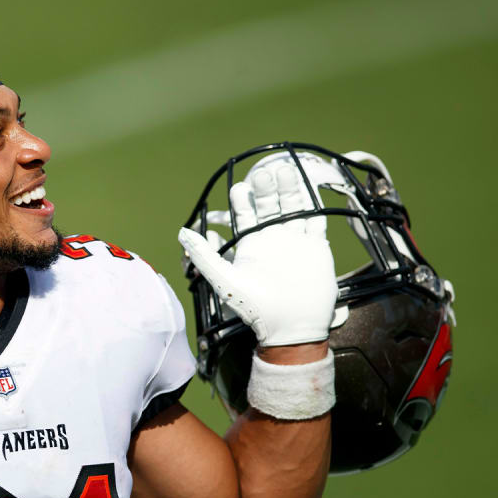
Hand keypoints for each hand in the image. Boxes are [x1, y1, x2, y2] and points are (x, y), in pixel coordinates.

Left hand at [178, 161, 336, 345]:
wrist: (290, 327)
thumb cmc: (254, 307)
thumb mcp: (224, 279)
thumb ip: (204, 255)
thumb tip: (182, 232)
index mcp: (251, 245)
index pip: (245, 215)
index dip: (243, 201)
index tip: (240, 187)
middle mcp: (273, 240)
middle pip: (270, 207)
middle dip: (266, 190)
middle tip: (263, 174)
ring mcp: (295, 242)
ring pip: (293, 209)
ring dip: (290, 191)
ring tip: (285, 170)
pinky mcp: (316, 248)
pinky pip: (316, 221)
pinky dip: (314, 206)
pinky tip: (310, 189)